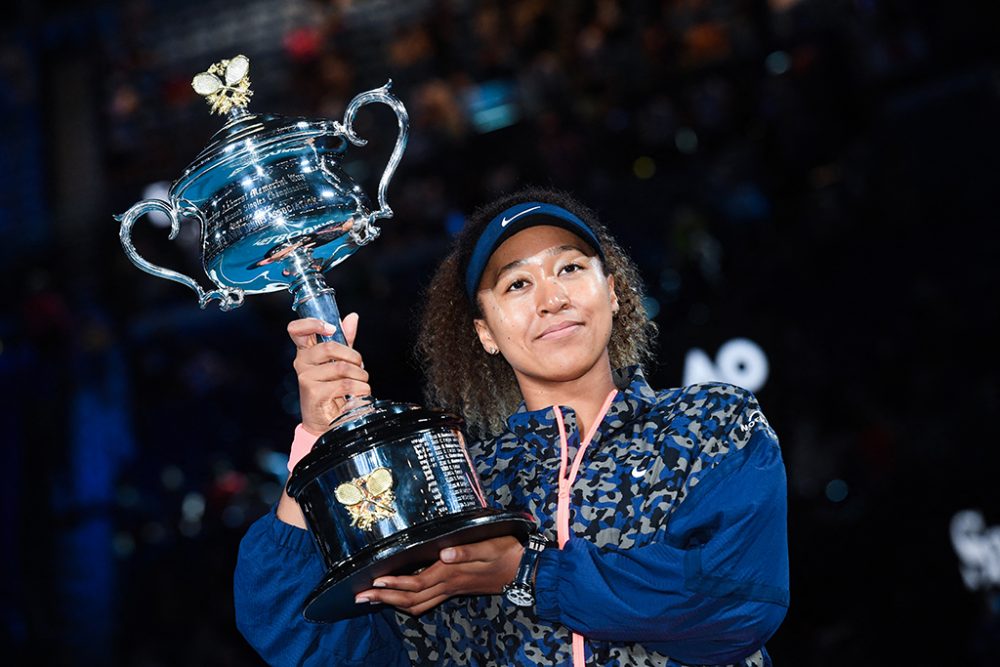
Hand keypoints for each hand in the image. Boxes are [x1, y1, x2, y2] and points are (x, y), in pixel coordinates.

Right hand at [288, 314, 370, 434]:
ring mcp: (306, 378)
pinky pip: (344, 384)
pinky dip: (360, 388)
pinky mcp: (314, 393)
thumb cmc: (333, 389)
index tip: (331, 328)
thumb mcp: (340, 360)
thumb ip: (345, 339)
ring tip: (362, 383)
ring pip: (341, 367)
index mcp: (306, 352)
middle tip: (360, 366)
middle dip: (353, 356)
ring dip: (360, 375)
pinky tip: (361, 393)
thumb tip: (352, 317)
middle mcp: (302, 363)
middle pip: (329, 347)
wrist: (326, 422)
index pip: (296, 330)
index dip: (311, 324)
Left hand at [355, 536, 523, 615]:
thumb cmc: (506, 553)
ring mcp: (451, 589)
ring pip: (417, 604)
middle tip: (359, 598)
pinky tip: (401, 600)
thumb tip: (445, 553)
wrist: (524, 570)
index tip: (373, 582)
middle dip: (384, 599)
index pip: (416, 583)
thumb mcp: (490, 546)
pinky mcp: (455, 589)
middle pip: (410, 599)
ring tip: (372, 600)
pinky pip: (427, 602)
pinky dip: (409, 603)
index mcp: (451, 573)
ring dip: (393, 604)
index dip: (394, 585)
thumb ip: (467, 550)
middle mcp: (448, 585)